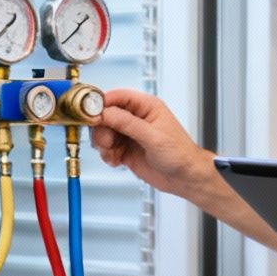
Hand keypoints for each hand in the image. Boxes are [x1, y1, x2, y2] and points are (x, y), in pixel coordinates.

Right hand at [89, 89, 212, 196]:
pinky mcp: (125, 149)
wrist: (185, 178)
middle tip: (107, 141)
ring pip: (104, 132)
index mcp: (146, 106)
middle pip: (106, 115)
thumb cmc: (180, 154)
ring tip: (113, 153)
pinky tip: (117, 161)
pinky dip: (107, 155)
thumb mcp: (153, 137)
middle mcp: (136, 118)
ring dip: (104, 144)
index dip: (102, 104)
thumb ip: (128, 124)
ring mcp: (130, 134)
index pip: (117, 97)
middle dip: (102, 129)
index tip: (91, 115)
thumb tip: (106, 112)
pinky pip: (107, 148)